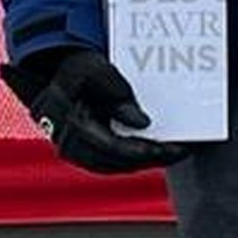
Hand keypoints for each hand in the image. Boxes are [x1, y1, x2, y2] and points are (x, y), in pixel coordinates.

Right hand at [11, 46, 184, 176]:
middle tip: (180, 151)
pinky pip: (111, 164)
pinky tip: (159, 154)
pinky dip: (135, 160)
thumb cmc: (78, 71)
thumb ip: (118, 94)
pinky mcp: (83, 155)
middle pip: (114, 160)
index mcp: (68, 120)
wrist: (58, 79)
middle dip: (149, 158)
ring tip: (176, 153)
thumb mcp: (96, 71)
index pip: (107, 145)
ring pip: (113, 166)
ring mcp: (74, 152)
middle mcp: (68, 143)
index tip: (161, 149)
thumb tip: (143, 122)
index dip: (136, 150)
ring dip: (145, 162)